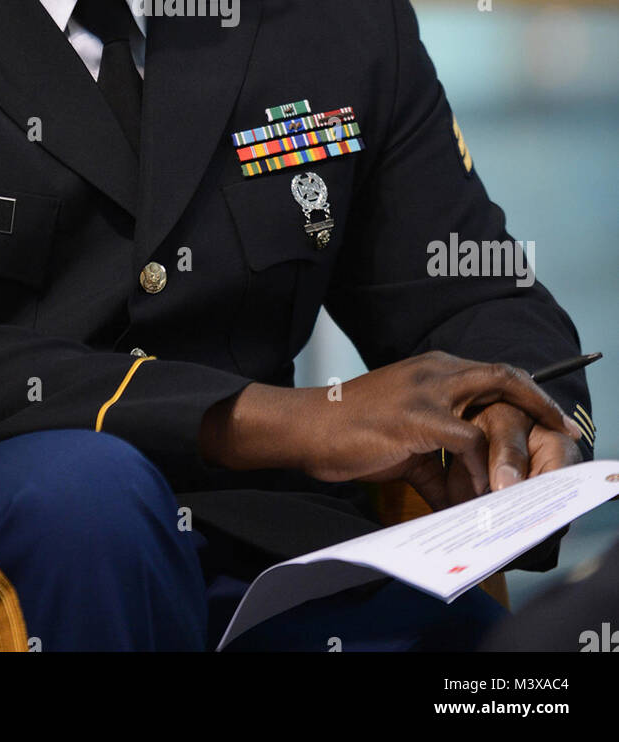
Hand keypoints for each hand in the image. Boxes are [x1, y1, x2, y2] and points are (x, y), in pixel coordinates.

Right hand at [199, 351, 582, 502]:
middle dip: (539, 406)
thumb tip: (463, 496)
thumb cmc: (349, 432)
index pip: (493, 374)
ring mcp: (427, 390)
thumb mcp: (402, 442)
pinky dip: (480, 471)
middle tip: (559, 435)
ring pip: (494, 403)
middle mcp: (435, 370)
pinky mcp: (417, 417)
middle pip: (505, 377)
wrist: (305, 426)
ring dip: (511, 449)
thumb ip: (437, 462)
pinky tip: (478, 496)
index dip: (524, 396)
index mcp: (432, 369)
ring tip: (519, 482)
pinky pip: (468, 442)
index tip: (548, 421)